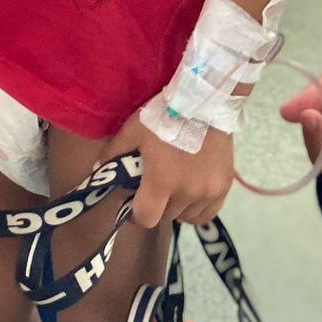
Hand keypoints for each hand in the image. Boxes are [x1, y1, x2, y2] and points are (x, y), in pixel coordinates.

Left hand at [116, 113, 234, 228]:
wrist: (204, 102)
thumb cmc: (164, 115)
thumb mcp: (133, 130)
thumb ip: (113, 153)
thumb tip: (97, 171)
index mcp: (162, 181)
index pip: (146, 219)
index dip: (135, 216)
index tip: (132, 206)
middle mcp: (187, 193)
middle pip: (166, 217)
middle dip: (155, 208)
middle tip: (152, 191)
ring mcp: (209, 192)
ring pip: (187, 217)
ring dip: (176, 208)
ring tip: (172, 189)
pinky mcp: (224, 187)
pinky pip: (208, 213)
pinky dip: (196, 208)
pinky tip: (191, 193)